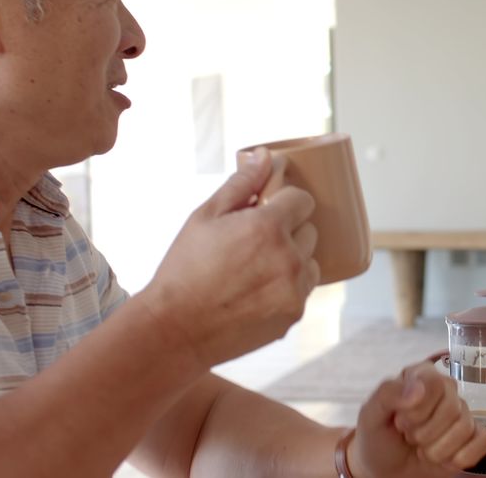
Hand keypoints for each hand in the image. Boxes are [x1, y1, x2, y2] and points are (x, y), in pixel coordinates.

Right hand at [141, 148, 320, 367]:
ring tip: (256, 270)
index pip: (303, 200)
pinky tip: (256, 293)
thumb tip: (266, 156)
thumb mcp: (205, 217)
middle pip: (310, 230)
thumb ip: (241, 184)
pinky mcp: (294, 314)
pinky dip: (287, 288)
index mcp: (268, 227)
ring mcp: (295, 288)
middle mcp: (289, 257)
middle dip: (288, 232)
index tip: (270, 211)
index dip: (286, 203)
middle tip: (255, 244)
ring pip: (311, 262)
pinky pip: (303, 290)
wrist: (175, 329)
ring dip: (293, 261)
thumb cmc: (185, 269)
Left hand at [349, 362, 485, 477]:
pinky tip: (445, 460)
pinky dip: (462, 457)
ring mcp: (462, 413)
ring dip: (438, 449)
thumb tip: (418, 390)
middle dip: (425, 433)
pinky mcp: (474, 436)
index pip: (435, 382)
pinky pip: (484, 441)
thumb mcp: (370, 415)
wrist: (386, 471)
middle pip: (453, 408)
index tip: (400, 422)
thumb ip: (388, 394)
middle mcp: (445, 391)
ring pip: (465, 427)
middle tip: (410, 437)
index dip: (418, 409)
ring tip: (423, 449)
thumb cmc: (379, 438)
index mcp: (421, 376)